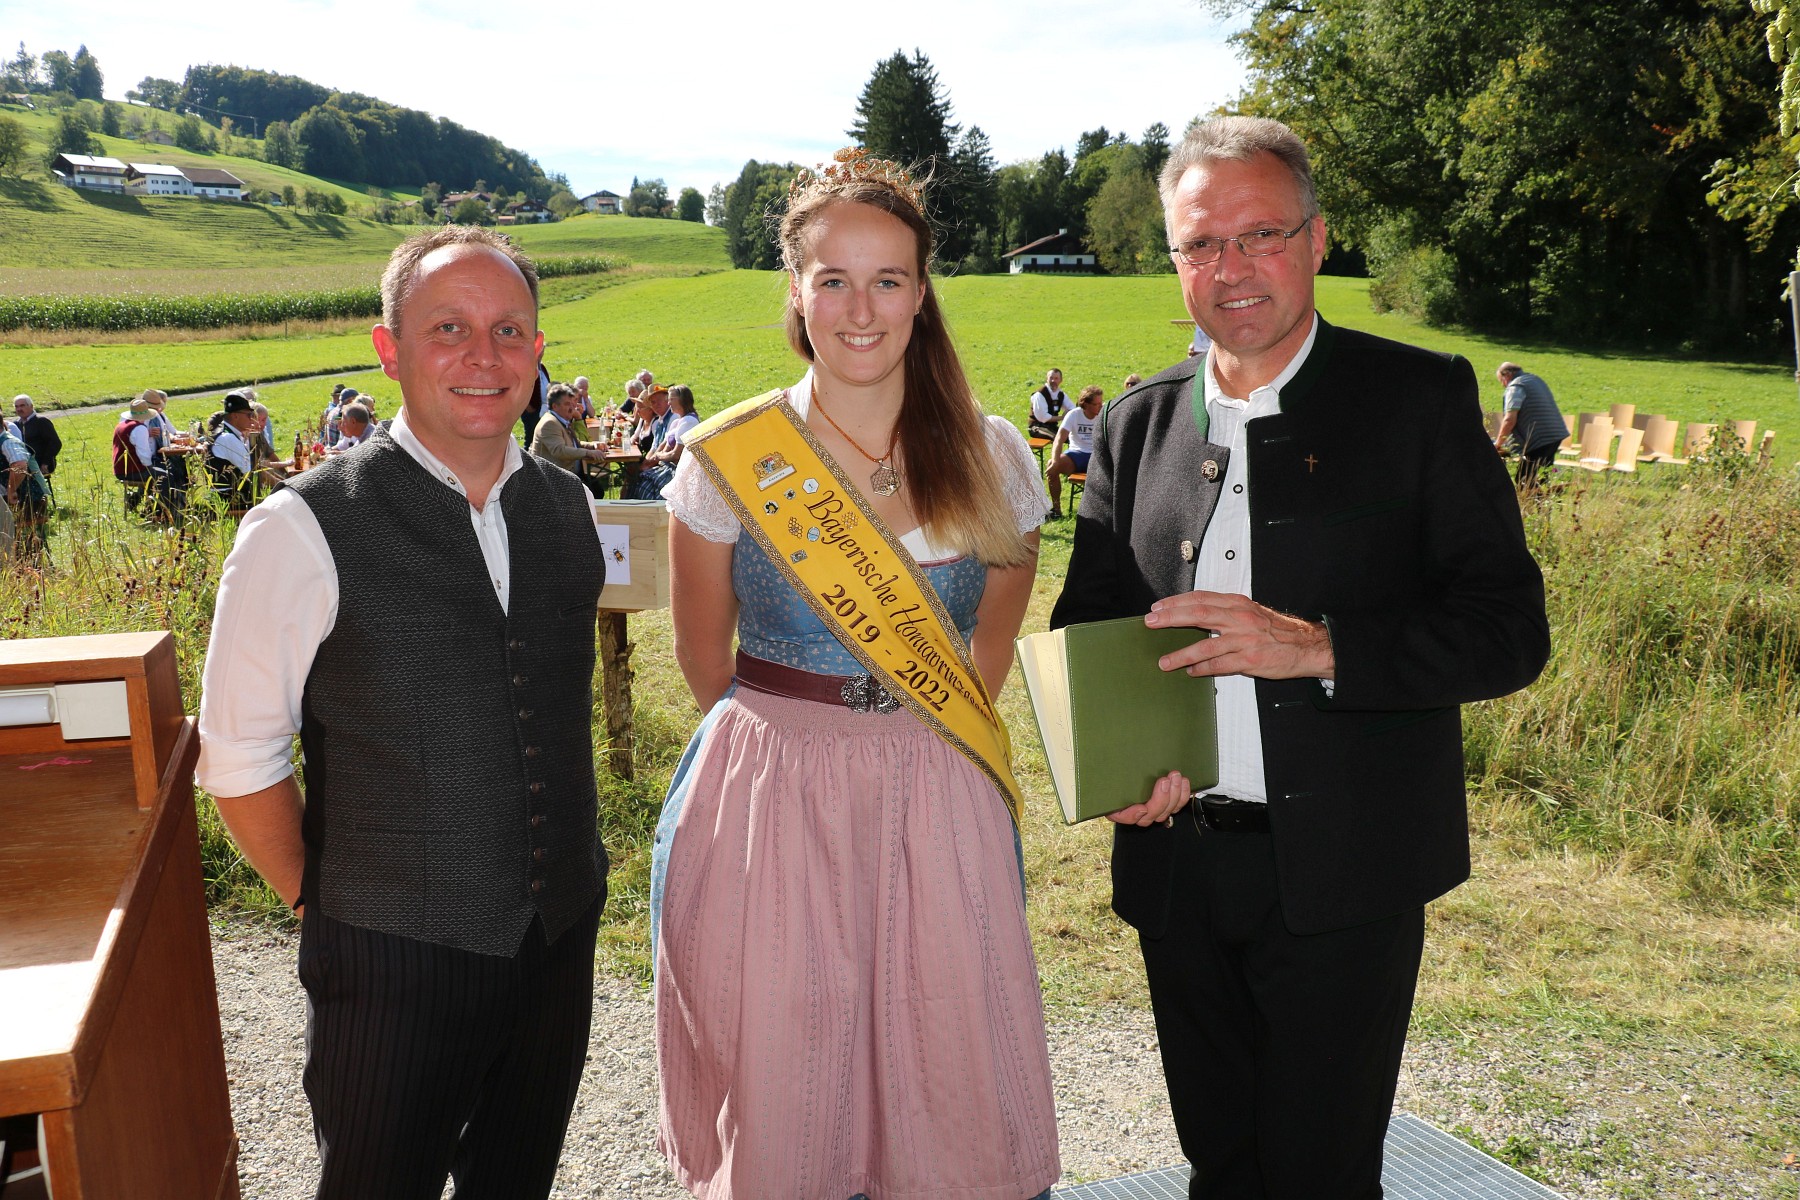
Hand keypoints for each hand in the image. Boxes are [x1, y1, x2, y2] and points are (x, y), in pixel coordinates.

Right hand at [1106, 770, 1193, 825]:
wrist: (1133, 766)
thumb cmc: (1114, 773)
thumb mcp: (1107, 777)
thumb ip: (1107, 781)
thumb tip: (1116, 784)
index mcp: (1119, 809)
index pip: (1127, 818)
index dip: (1134, 815)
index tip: (1141, 807)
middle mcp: (1138, 813)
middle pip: (1151, 815)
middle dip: (1161, 799)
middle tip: (1165, 781)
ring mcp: (1154, 809)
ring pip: (1167, 811)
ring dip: (1174, 795)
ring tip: (1175, 777)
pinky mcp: (1168, 803)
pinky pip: (1177, 805)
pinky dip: (1182, 794)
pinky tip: (1183, 782)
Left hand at [1146, 590, 1334, 679]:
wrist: (1307, 645)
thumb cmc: (1277, 630)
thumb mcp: (1251, 612)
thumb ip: (1226, 611)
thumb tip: (1195, 613)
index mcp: (1238, 604)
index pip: (1200, 598)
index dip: (1176, 602)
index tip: (1158, 607)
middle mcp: (1240, 619)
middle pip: (1198, 615)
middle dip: (1170, 618)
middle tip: (1151, 623)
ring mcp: (1244, 640)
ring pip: (1205, 645)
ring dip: (1181, 654)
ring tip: (1165, 662)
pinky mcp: (1250, 660)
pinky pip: (1220, 666)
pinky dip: (1203, 669)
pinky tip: (1191, 672)